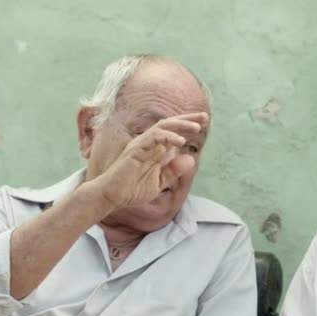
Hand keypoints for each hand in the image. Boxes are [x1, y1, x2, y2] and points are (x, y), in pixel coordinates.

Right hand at [90, 112, 207, 208]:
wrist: (112, 197)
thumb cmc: (132, 189)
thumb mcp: (159, 182)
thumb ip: (173, 171)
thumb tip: (190, 158)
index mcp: (156, 149)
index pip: (173, 132)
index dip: (187, 125)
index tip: (203, 122)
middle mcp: (149, 143)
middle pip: (170, 124)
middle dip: (188, 119)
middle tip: (204, 117)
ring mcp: (142, 145)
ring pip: (162, 127)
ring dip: (180, 125)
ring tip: (196, 127)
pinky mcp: (135, 150)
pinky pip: (153, 138)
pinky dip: (167, 137)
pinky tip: (180, 141)